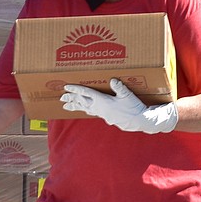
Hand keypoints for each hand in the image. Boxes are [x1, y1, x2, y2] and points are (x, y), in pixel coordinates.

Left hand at [60, 79, 177, 133]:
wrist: (139, 121)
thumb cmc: (134, 108)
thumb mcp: (127, 96)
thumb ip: (119, 87)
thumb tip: (112, 80)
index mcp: (102, 101)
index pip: (86, 93)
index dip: (76, 89)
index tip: (66, 87)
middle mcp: (99, 108)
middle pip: (82, 102)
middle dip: (71, 99)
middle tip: (61, 97)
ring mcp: (102, 113)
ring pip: (85, 108)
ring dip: (76, 106)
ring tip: (66, 106)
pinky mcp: (106, 116)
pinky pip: (92, 112)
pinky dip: (86, 109)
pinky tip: (85, 109)